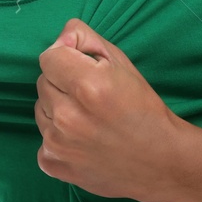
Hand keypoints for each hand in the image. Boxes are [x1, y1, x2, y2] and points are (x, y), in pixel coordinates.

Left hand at [34, 18, 184, 201]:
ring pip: (41, 110)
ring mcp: (57, 143)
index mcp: (88, 85)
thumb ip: (87, 40)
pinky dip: (58, 139)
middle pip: (43, 82)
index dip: (66, 58)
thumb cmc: (143, 109)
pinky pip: (42, 140)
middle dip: (62, 84)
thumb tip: (61, 38)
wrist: (160, 160)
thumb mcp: (123, 64)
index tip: (83, 68)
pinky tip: (82, 142)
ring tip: (87, 120)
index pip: (49, 57)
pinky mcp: (53, 164)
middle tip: (91, 98)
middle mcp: (68, 115)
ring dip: (58, 110)